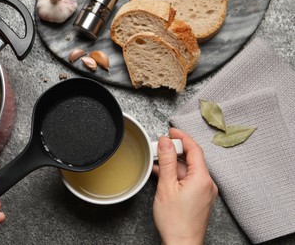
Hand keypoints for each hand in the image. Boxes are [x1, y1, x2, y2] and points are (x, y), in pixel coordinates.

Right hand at [152, 128, 217, 244]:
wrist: (181, 244)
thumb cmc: (175, 221)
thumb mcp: (166, 186)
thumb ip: (166, 162)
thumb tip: (166, 142)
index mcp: (202, 178)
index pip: (194, 149)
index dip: (182, 137)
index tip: (172, 131)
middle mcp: (207, 184)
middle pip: (191, 159)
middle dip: (175, 151)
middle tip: (160, 147)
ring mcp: (204, 192)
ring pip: (188, 171)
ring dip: (173, 165)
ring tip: (157, 162)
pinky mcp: (199, 199)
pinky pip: (188, 181)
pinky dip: (176, 176)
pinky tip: (163, 175)